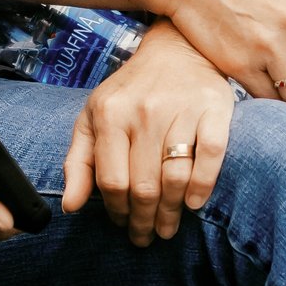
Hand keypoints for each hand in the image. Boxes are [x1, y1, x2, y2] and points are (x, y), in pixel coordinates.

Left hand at [65, 22, 235, 246]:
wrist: (175, 49)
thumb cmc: (129, 92)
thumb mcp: (93, 118)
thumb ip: (78, 161)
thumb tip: (70, 207)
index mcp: (109, 114)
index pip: (112, 181)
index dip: (116, 211)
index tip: (121, 224)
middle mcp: (144, 112)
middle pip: (144, 186)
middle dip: (144, 220)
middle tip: (146, 237)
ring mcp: (180, 111)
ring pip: (175, 177)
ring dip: (171, 213)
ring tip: (168, 229)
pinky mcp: (214, 109)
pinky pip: (210, 157)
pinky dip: (202, 186)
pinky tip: (194, 204)